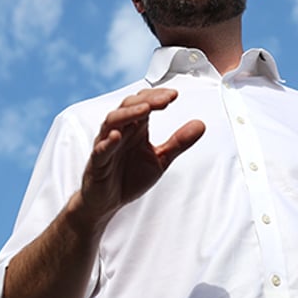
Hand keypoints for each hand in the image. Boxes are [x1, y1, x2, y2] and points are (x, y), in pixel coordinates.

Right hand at [78, 88, 204, 223]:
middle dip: (147, 100)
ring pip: (112, 122)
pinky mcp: (97, 163)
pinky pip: (100, 150)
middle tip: (165, 99)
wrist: (107, 202)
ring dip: (128, 114)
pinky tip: (116, 137)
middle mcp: (120, 131)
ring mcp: (106, 145)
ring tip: (145, 110)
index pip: (144, 103)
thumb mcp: (160, 159)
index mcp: (135, 128)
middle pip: (129, 106)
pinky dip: (107, 142)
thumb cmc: (129, 176)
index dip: (157, 96)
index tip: (174, 95)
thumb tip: (201, 124)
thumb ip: (179, 142)